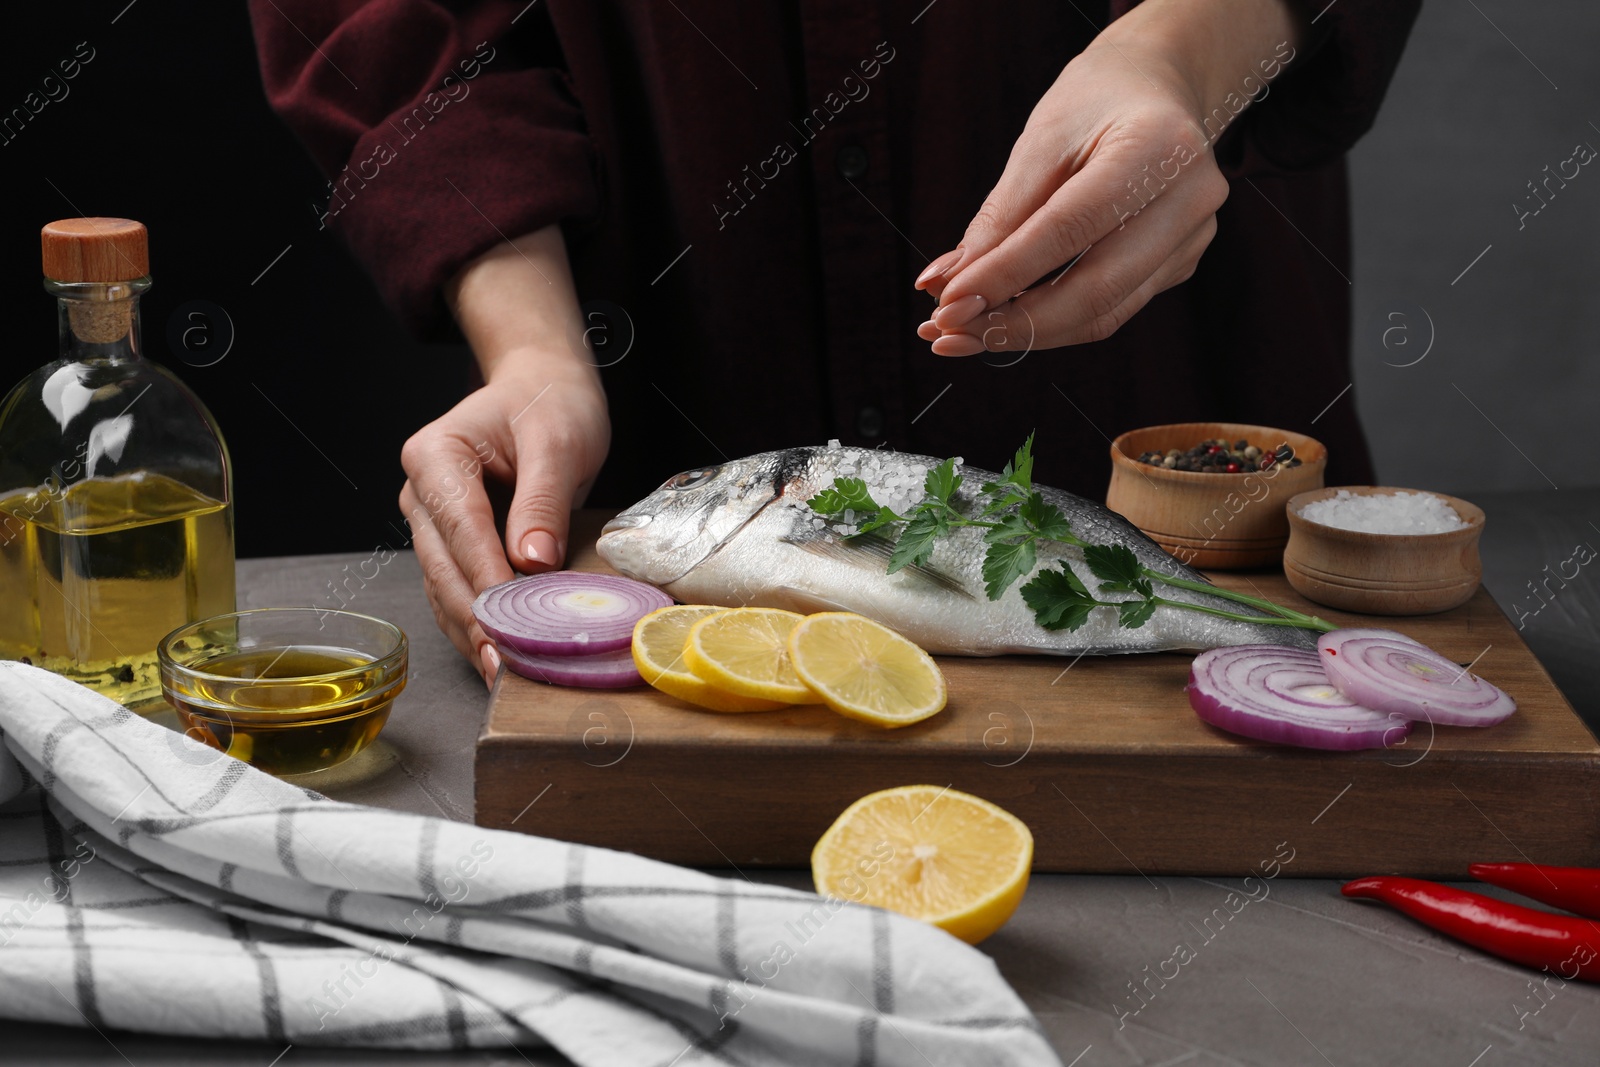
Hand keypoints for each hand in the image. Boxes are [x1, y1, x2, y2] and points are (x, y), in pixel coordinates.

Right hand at [399, 367, 607, 687]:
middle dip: (473, 617)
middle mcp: (423, 492)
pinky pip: (458, 590)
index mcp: (436, 455)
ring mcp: (432, 522)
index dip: (483, 576)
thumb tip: (532, 563)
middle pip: (443, 565)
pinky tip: (501, 654)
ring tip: (504, 672)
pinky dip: (477, 623)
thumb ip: (543, 500)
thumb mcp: (558, 441)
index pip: (460, 526)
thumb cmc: (549, 404)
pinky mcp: (453, 545)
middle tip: (504, 662)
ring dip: (471, 631)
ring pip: (444, 587)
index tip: (506, 619)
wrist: (544, 390)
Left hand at [916, 0, 1299, 355]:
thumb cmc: (1094, 105)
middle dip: (1015, 323)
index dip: (1005, 275)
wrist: (1154, 89)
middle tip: (950, 335)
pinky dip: (1055, 322)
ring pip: (1104, 313)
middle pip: (1096, 290)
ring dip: (1030, 333)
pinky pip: (1112, 309)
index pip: (1070, 229)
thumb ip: (999, 218)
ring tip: (967, 333)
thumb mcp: (1040, 142)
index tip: (948, 305)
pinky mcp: (1180, 263)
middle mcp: (1191, 199)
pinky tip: (1008, 318)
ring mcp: (1193, 238)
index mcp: (1160, 149)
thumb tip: (946, 285)